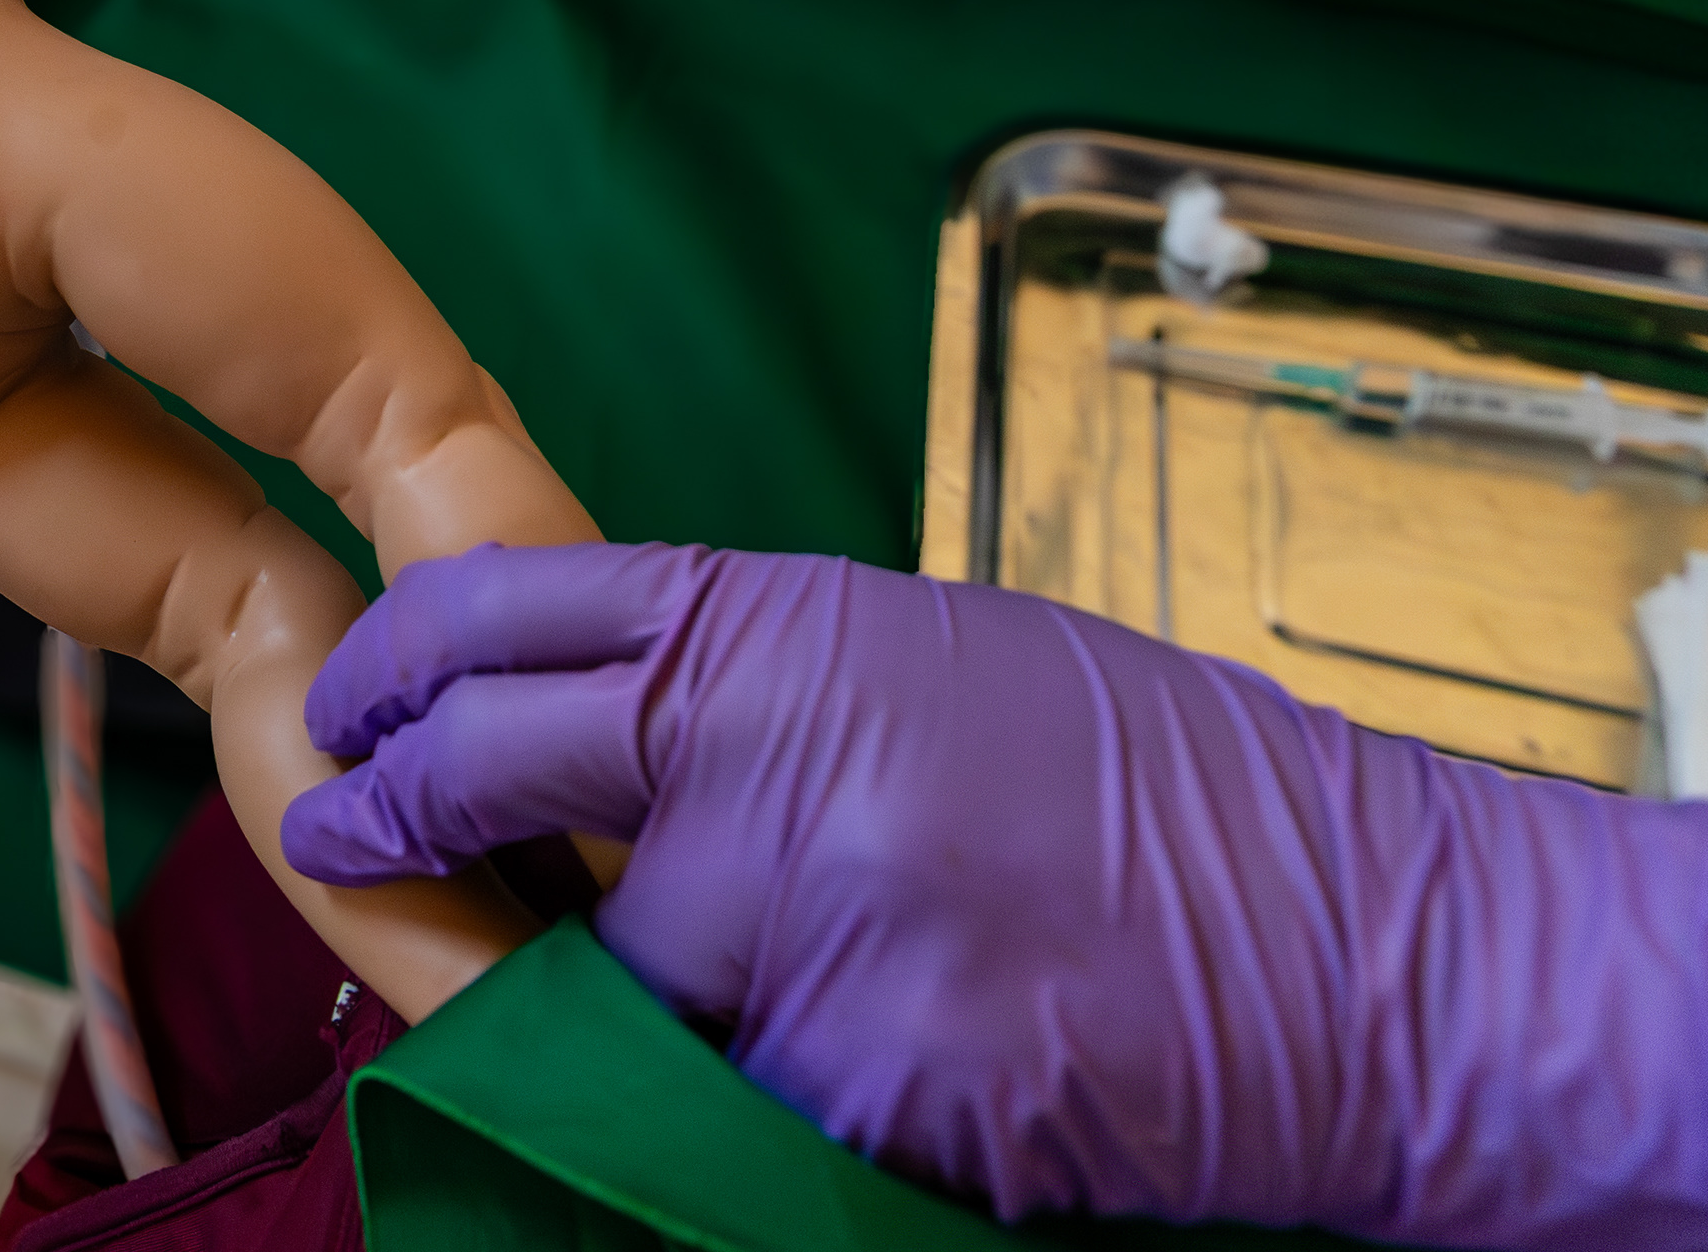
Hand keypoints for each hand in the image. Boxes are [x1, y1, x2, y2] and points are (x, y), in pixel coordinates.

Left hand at [282, 543, 1707, 1247]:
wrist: (1369, 952)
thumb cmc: (1156, 792)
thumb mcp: (926, 662)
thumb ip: (745, 685)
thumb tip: (576, 732)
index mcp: (783, 627)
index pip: (505, 610)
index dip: (398, 659)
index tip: (347, 705)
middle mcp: (763, 757)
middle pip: (490, 775)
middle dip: (394, 811)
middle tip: (338, 832)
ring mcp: (799, 926)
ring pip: (613, 979)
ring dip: (634, 991)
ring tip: (755, 971)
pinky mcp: (846, 1085)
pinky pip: (725, 1098)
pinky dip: (756, 1093)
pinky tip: (860, 1061)